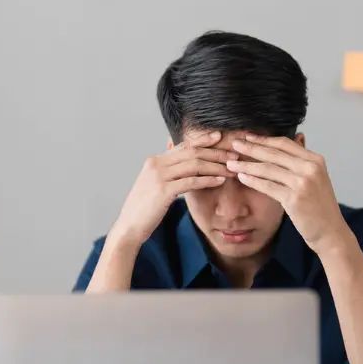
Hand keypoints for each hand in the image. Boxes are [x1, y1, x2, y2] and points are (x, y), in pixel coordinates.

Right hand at [108, 131, 234, 246]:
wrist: (130, 226)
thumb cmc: (144, 208)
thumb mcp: (153, 184)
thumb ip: (167, 172)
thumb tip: (182, 166)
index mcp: (154, 160)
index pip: (183, 145)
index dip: (202, 140)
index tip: (219, 137)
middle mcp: (156, 164)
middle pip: (191, 152)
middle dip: (215, 152)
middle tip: (233, 155)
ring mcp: (159, 176)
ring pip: (194, 164)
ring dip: (215, 166)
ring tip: (231, 169)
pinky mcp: (164, 190)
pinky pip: (191, 181)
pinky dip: (207, 179)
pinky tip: (220, 180)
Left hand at [226, 134, 351, 253]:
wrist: (330, 231)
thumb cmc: (320, 206)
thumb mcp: (316, 178)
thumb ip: (302, 162)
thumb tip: (296, 138)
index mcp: (315, 160)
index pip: (285, 143)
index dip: (264, 139)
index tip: (248, 137)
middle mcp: (310, 168)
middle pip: (274, 153)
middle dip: (251, 147)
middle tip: (234, 143)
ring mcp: (303, 183)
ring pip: (267, 169)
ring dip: (247, 165)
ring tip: (231, 163)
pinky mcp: (294, 199)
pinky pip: (267, 186)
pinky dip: (252, 181)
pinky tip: (241, 177)